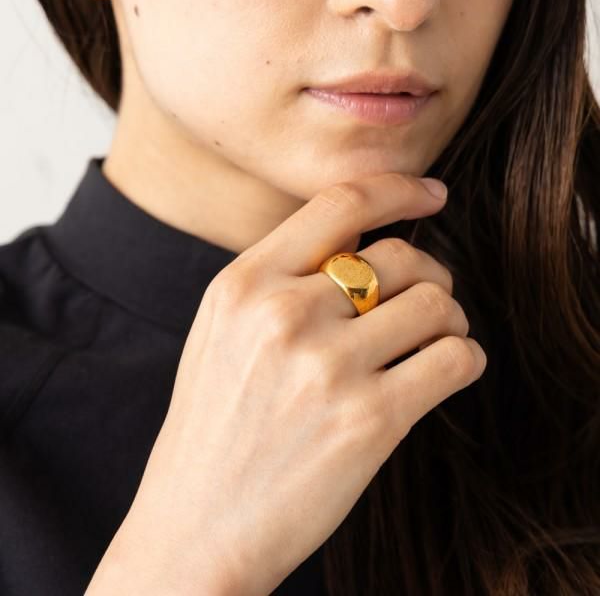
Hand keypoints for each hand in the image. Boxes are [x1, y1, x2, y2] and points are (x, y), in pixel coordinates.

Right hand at [86, 173, 485, 595]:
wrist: (197, 525)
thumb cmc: (214, 427)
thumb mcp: (224, 332)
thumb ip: (283, 280)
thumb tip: (366, 245)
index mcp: (244, 285)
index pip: (341, 203)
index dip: (399, 189)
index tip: (433, 194)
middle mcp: (284, 315)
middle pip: (403, 257)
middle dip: (429, 276)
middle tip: (424, 303)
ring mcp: (328, 368)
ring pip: (438, 305)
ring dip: (449, 320)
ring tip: (429, 344)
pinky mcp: (370, 421)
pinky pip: (456, 358)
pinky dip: (463, 358)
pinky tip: (442, 372)